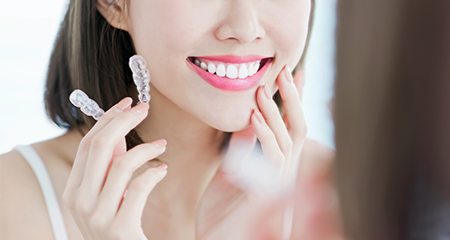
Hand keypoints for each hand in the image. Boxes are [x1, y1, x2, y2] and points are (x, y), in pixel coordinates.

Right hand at [62, 98, 166, 239]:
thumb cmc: (119, 227)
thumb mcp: (107, 195)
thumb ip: (109, 167)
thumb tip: (119, 132)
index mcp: (73, 191)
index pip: (87, 145)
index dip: (107, 119)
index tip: (126, 103)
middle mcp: (79, 202)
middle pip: (99, 147)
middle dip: (123, 121)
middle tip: (144, 108)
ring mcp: (97, 216)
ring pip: (122, 163)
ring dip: (147, 148)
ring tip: (162, 146)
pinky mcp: (120, 227)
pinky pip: (139, 186)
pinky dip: (154, 173)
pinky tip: (163, 170)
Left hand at [197, 65, 307, 239]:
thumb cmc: (222, 212)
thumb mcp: (230, 172)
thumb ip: (242, 148)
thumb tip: (248, 119)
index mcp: (272, 165)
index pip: (287, 125)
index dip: (292, 100)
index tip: (289, 73)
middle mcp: (281, 171)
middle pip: (296, 128)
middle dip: (292, 99)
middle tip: (284, 70)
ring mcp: (277, 182)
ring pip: (287, 140)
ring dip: (274, 112)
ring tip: (262, 89)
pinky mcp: (267, 193)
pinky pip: (272, 159)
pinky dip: (264, 135)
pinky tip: (253, 116)